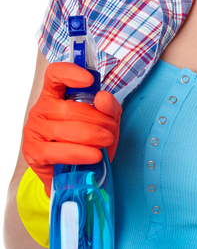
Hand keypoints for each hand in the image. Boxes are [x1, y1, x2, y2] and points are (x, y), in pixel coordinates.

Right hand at [23, 62, 121, 195]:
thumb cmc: (89, 142)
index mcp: (55, 95)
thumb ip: (109, 107)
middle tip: (110, 130)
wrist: (77, 175)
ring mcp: (34, 130)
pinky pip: (58, 151)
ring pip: (67, 129)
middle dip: (98, 120)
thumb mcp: (106, 120)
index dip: (70, 73)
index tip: (89, 80)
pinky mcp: (33, 152)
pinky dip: (80, 153)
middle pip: (71, 107)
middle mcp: (41, 109)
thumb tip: (102, 97)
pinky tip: (94, 155)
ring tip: (105, 141)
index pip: (55, 74)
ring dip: (93, 136)